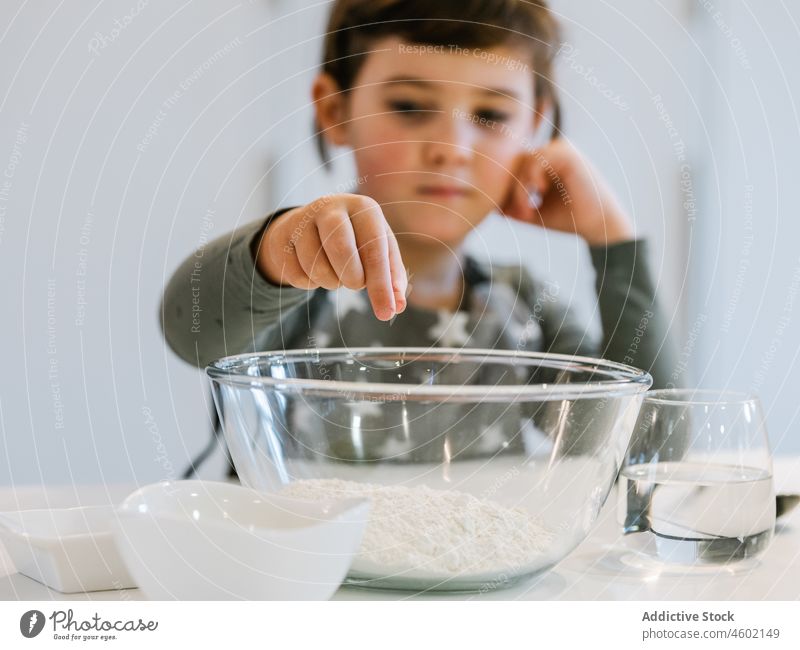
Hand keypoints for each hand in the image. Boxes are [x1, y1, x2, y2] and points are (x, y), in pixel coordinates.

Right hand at [256, 194, 407, 320]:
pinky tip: (315, 271)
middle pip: (340, 249)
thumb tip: (397, 306)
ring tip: (336, 273)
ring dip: (331, 283)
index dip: (381, 285)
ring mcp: (302, 220)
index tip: (386, 313)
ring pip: (317, 267)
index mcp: (363, 208)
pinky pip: (297, 276)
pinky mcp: (282, 237)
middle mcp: (331, 208)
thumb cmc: (355, 240)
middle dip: (352, 278)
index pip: (374, 249)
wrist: (310, 224)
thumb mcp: (379, 251)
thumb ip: (392, 277)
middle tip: (355, 284)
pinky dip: (311, 284)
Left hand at [500, 139, 634, 245]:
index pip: (514, 167)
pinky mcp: (567, 153)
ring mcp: (561, 150)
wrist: (598, 226)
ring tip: (526, 210)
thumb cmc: (569, 219)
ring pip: (523, 162)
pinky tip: (539, 193)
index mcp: (546, 163)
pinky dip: (530, 180)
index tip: (508, 213)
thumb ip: (514, 207)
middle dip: (511, 191)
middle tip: (517, 213)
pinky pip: (536, 160)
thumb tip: (491, 206)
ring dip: (519, 189)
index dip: (507, 190)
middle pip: (516, 163)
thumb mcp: (534, 213)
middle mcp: (553, 152)